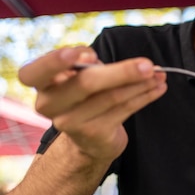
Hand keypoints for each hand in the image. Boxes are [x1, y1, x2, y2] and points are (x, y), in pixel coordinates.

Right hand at [18, 46, 166, 159]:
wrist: (90, 140)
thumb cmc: (87, 97)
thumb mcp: (82, 77)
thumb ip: (95, 68)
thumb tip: (137, 66)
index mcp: (42, 84)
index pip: (33, 73)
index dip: (56, 62)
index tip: (88, 53)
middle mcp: (50, 105)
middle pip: (85, 84)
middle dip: (122, 72)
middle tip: (148, 65)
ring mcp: (71, 122)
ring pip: (112, 97)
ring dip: (141, 84)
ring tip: (160, 75)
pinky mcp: (94, 134)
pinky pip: (124, 110)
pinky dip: (145, 96)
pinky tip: (159, 88)